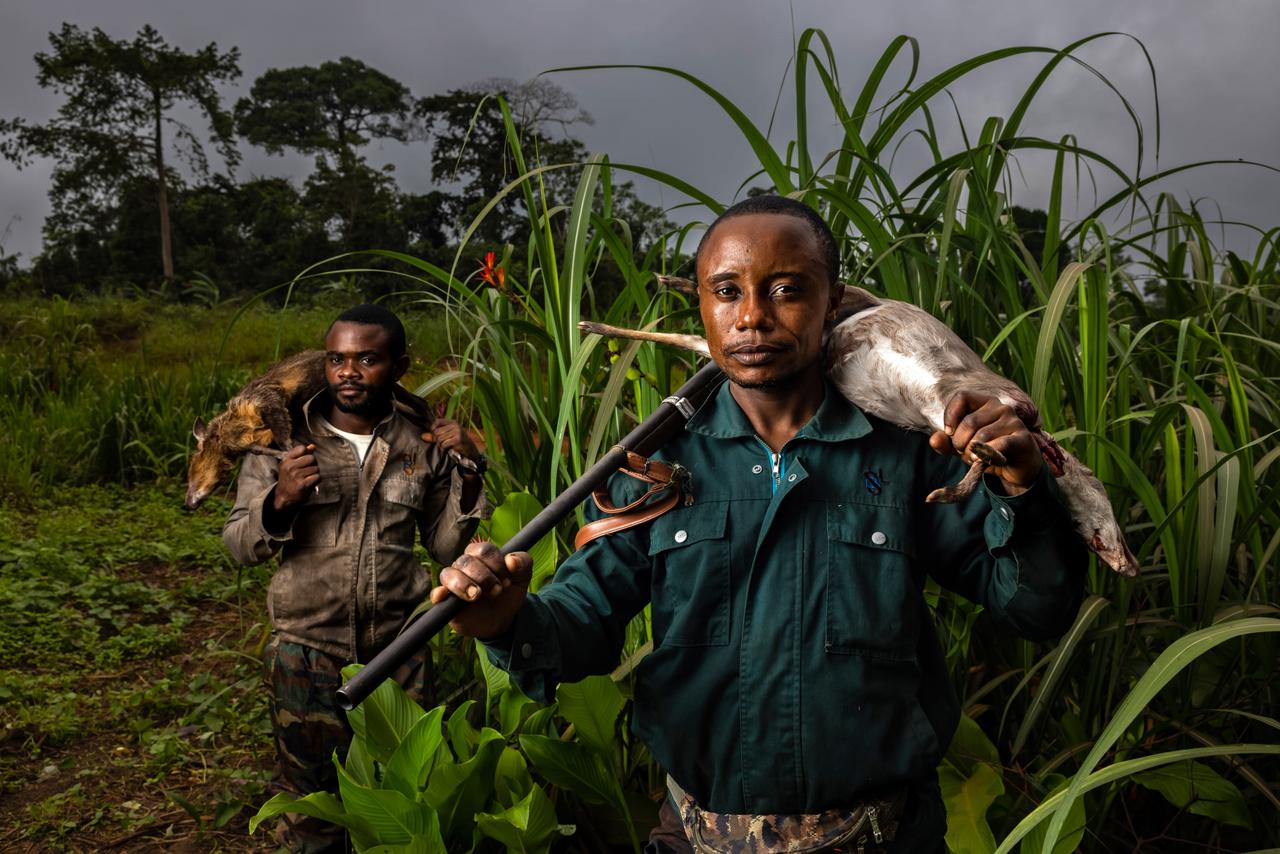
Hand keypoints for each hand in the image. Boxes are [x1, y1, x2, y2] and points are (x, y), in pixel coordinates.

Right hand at [273, 444, 318, 510]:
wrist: (284, 496)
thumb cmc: (290, 478)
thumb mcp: (291, 465)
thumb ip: (302, 455)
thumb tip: (313, 446)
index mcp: (286, 460)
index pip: (302, 448)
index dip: (307, 454)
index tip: (304, 461)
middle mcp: (290, 467)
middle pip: (312, 458)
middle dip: (313, 464)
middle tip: (307, 471)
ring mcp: (296, 475)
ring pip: (316, 468)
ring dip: (314, 474)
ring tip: (306, 478)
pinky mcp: (302, 484)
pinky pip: (318, 477)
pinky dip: (316, 480)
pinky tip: (309, 483)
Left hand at [422, 418, 480, 463]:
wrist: (470, 449)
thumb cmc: (457, 442)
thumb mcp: (447, 436)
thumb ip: (435, 435)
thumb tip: (423, 436)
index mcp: (452, 422)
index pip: (438, 421)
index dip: (433, 427)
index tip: (434, 433)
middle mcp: (455, 425)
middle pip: (437, 432)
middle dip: (436, 439)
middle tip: (441, 443)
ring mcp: (457, 432)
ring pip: (439, 438)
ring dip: (440, 445)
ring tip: (445, 446)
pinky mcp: (458, 439)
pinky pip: (444, 444)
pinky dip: (444, 448)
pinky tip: (448, 448)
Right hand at [430, 542, 531, 639]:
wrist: (503, 619)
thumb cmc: (508, 593)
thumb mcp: (522, 578)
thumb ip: (523, 564)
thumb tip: (511, 560)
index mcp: (481, 556)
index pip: (483, 549)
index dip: (496, 564)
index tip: (508, 581)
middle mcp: (464, 566)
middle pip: (466, 561)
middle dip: (485, 577)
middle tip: (497, 592)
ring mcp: (453, 583)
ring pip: (448, 574)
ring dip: (464, 584)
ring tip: (477, 596)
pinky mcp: (446, 601)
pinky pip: (436, 594)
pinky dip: (439, 594)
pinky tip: (444, 596)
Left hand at [928, 392, 1042, 493]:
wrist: (1016, 467)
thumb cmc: (986, 451)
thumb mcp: (962, 446)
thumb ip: (946, 443)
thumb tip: (934, 440)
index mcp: (985, 402)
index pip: (962, 397)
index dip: (950, 415)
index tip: (948, 433)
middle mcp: (1001, 407)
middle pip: (969, 421)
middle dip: (960, 443)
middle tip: (964, 453)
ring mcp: (1014, 422)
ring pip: (982, 436)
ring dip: (972, 453)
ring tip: (976, 458)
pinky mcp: (1023, 438)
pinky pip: (999, 445)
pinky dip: (987, 455)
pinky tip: (983, 461)